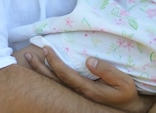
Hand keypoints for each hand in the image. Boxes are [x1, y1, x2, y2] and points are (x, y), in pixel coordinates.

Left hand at [26, 47, 142, 111]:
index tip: (46, 49)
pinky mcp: (76, 92)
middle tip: (28, 53)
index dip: (54, 61)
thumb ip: (107, 71)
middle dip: (39, 67)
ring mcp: (75, 93)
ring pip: (52, 82)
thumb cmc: (126, 93)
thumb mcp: (123, 82)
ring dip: (40, 70)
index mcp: (87, 89)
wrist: (128, 108)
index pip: (64, 74)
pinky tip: (41, 66)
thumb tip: (89, 59)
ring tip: (29, 58)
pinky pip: (57, 83)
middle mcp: (77, 92)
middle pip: (53, 80)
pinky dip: (47, 74)